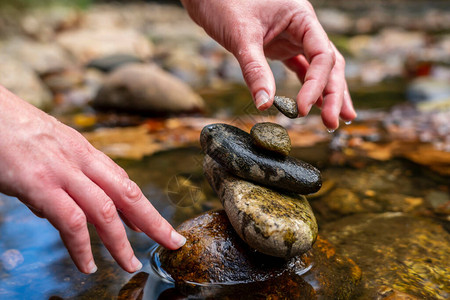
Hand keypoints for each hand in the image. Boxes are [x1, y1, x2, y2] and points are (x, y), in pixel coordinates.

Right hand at [0, 86, 185, 273]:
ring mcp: (62, 172)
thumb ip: (67, 180)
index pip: (124, 183)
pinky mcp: (39, 184)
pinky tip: (87, 265)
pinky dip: (81, 248)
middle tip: (171, 243)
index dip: (143, 208)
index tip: (156, 227)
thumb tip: (69, 214)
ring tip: (130, 264)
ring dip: (120, 242)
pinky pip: (70, 221)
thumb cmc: (16, 131)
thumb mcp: (52, 150)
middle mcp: (82, 160)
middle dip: (154, 222)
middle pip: (128, 194)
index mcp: (86, 152)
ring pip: (105, 211)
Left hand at [181, 0, 355, 129]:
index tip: (304, 110)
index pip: (322, 55)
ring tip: (335, 119)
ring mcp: (292, 37)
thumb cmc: (222, 1)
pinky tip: (311, 104)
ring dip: (326, 93)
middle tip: (334, 123)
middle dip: (333, 94)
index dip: (317, 85)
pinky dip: (306, 86)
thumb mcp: (240, 36)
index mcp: (301, 17)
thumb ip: (254, 69)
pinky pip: (300, 68)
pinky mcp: (279, 46)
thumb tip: (266, 105)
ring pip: (318, 68)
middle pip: (328, 64)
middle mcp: (302, 27)